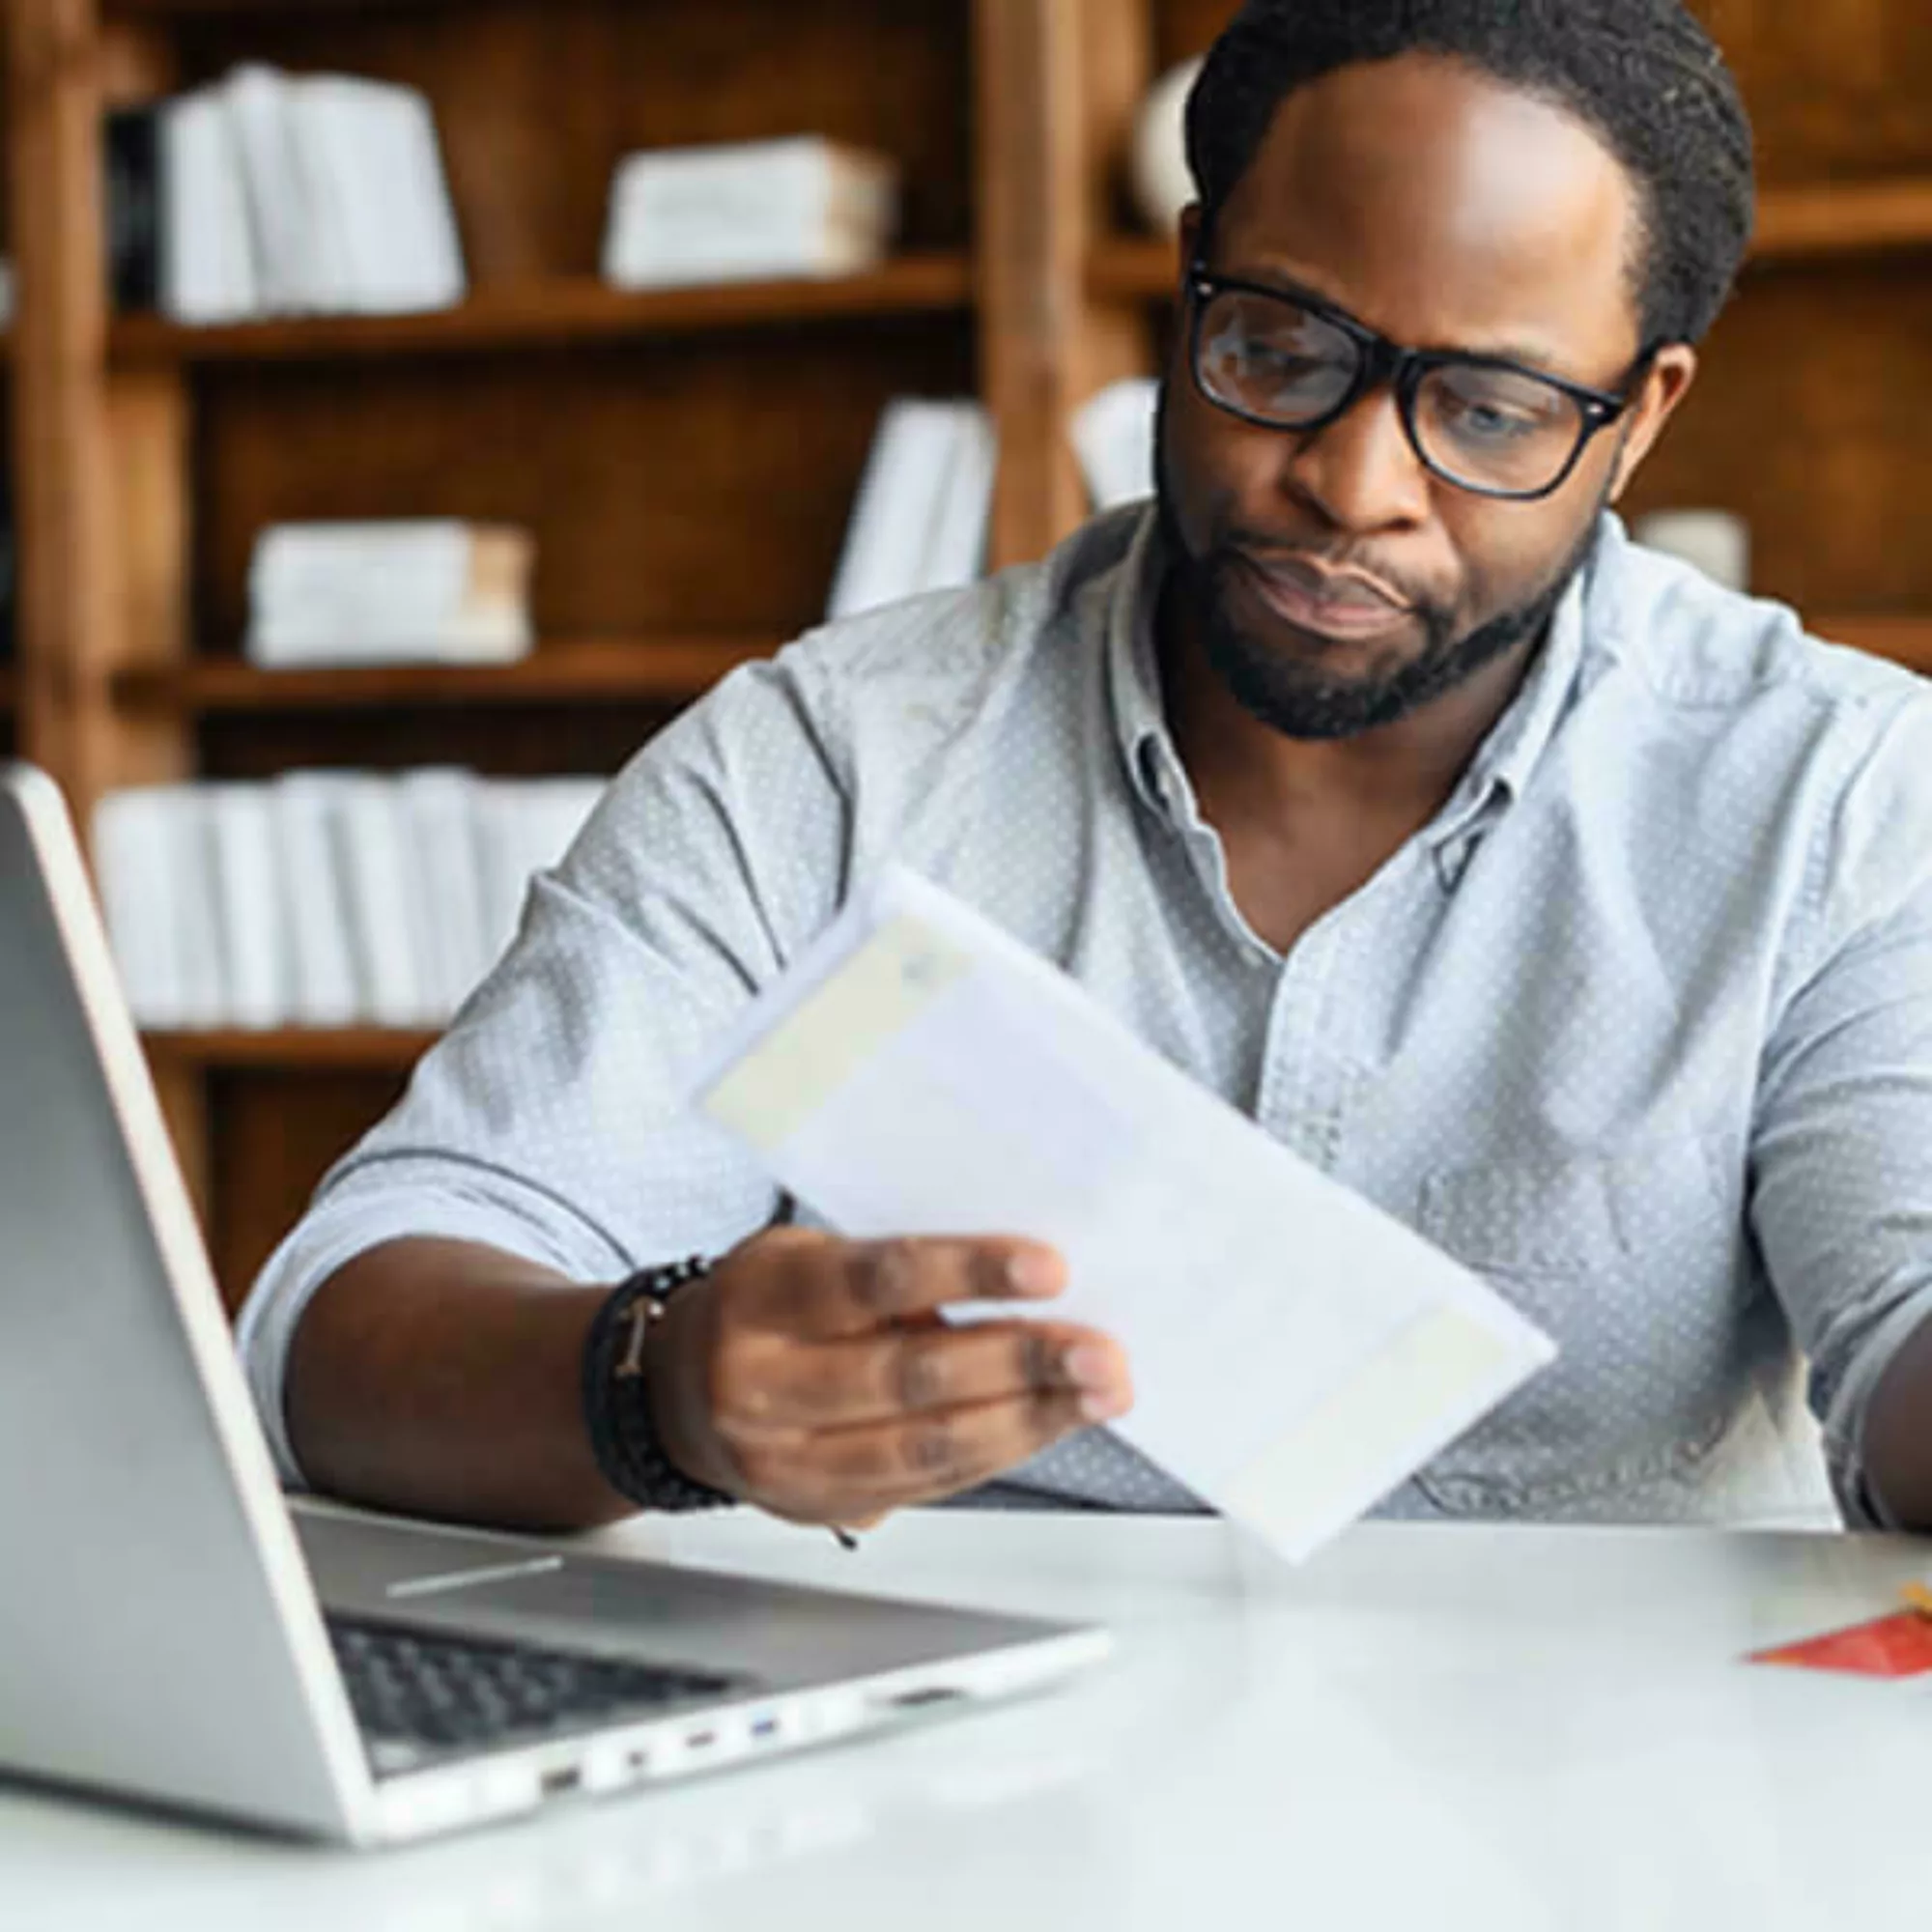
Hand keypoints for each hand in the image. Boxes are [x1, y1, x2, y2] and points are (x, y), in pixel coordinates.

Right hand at [646, 1227, 1132, 1528]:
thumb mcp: (806, 1256)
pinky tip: (1047, 1423)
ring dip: (1029, 1419)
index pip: (875, 1282)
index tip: (1048, 1268)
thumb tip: (1023, 1284)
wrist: (679, 1391)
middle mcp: (763, 1385)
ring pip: (926, 1446)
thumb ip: (891, 1275)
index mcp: (762, 1299)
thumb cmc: (765, 1304)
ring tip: (1097, 1393)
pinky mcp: (817, 1509)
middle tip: (1098, 1350)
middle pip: (910, 1378)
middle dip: (1022, 1363)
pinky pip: (927, 1484)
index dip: (967, 1273)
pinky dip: (999, 1452)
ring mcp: (786, 1461)